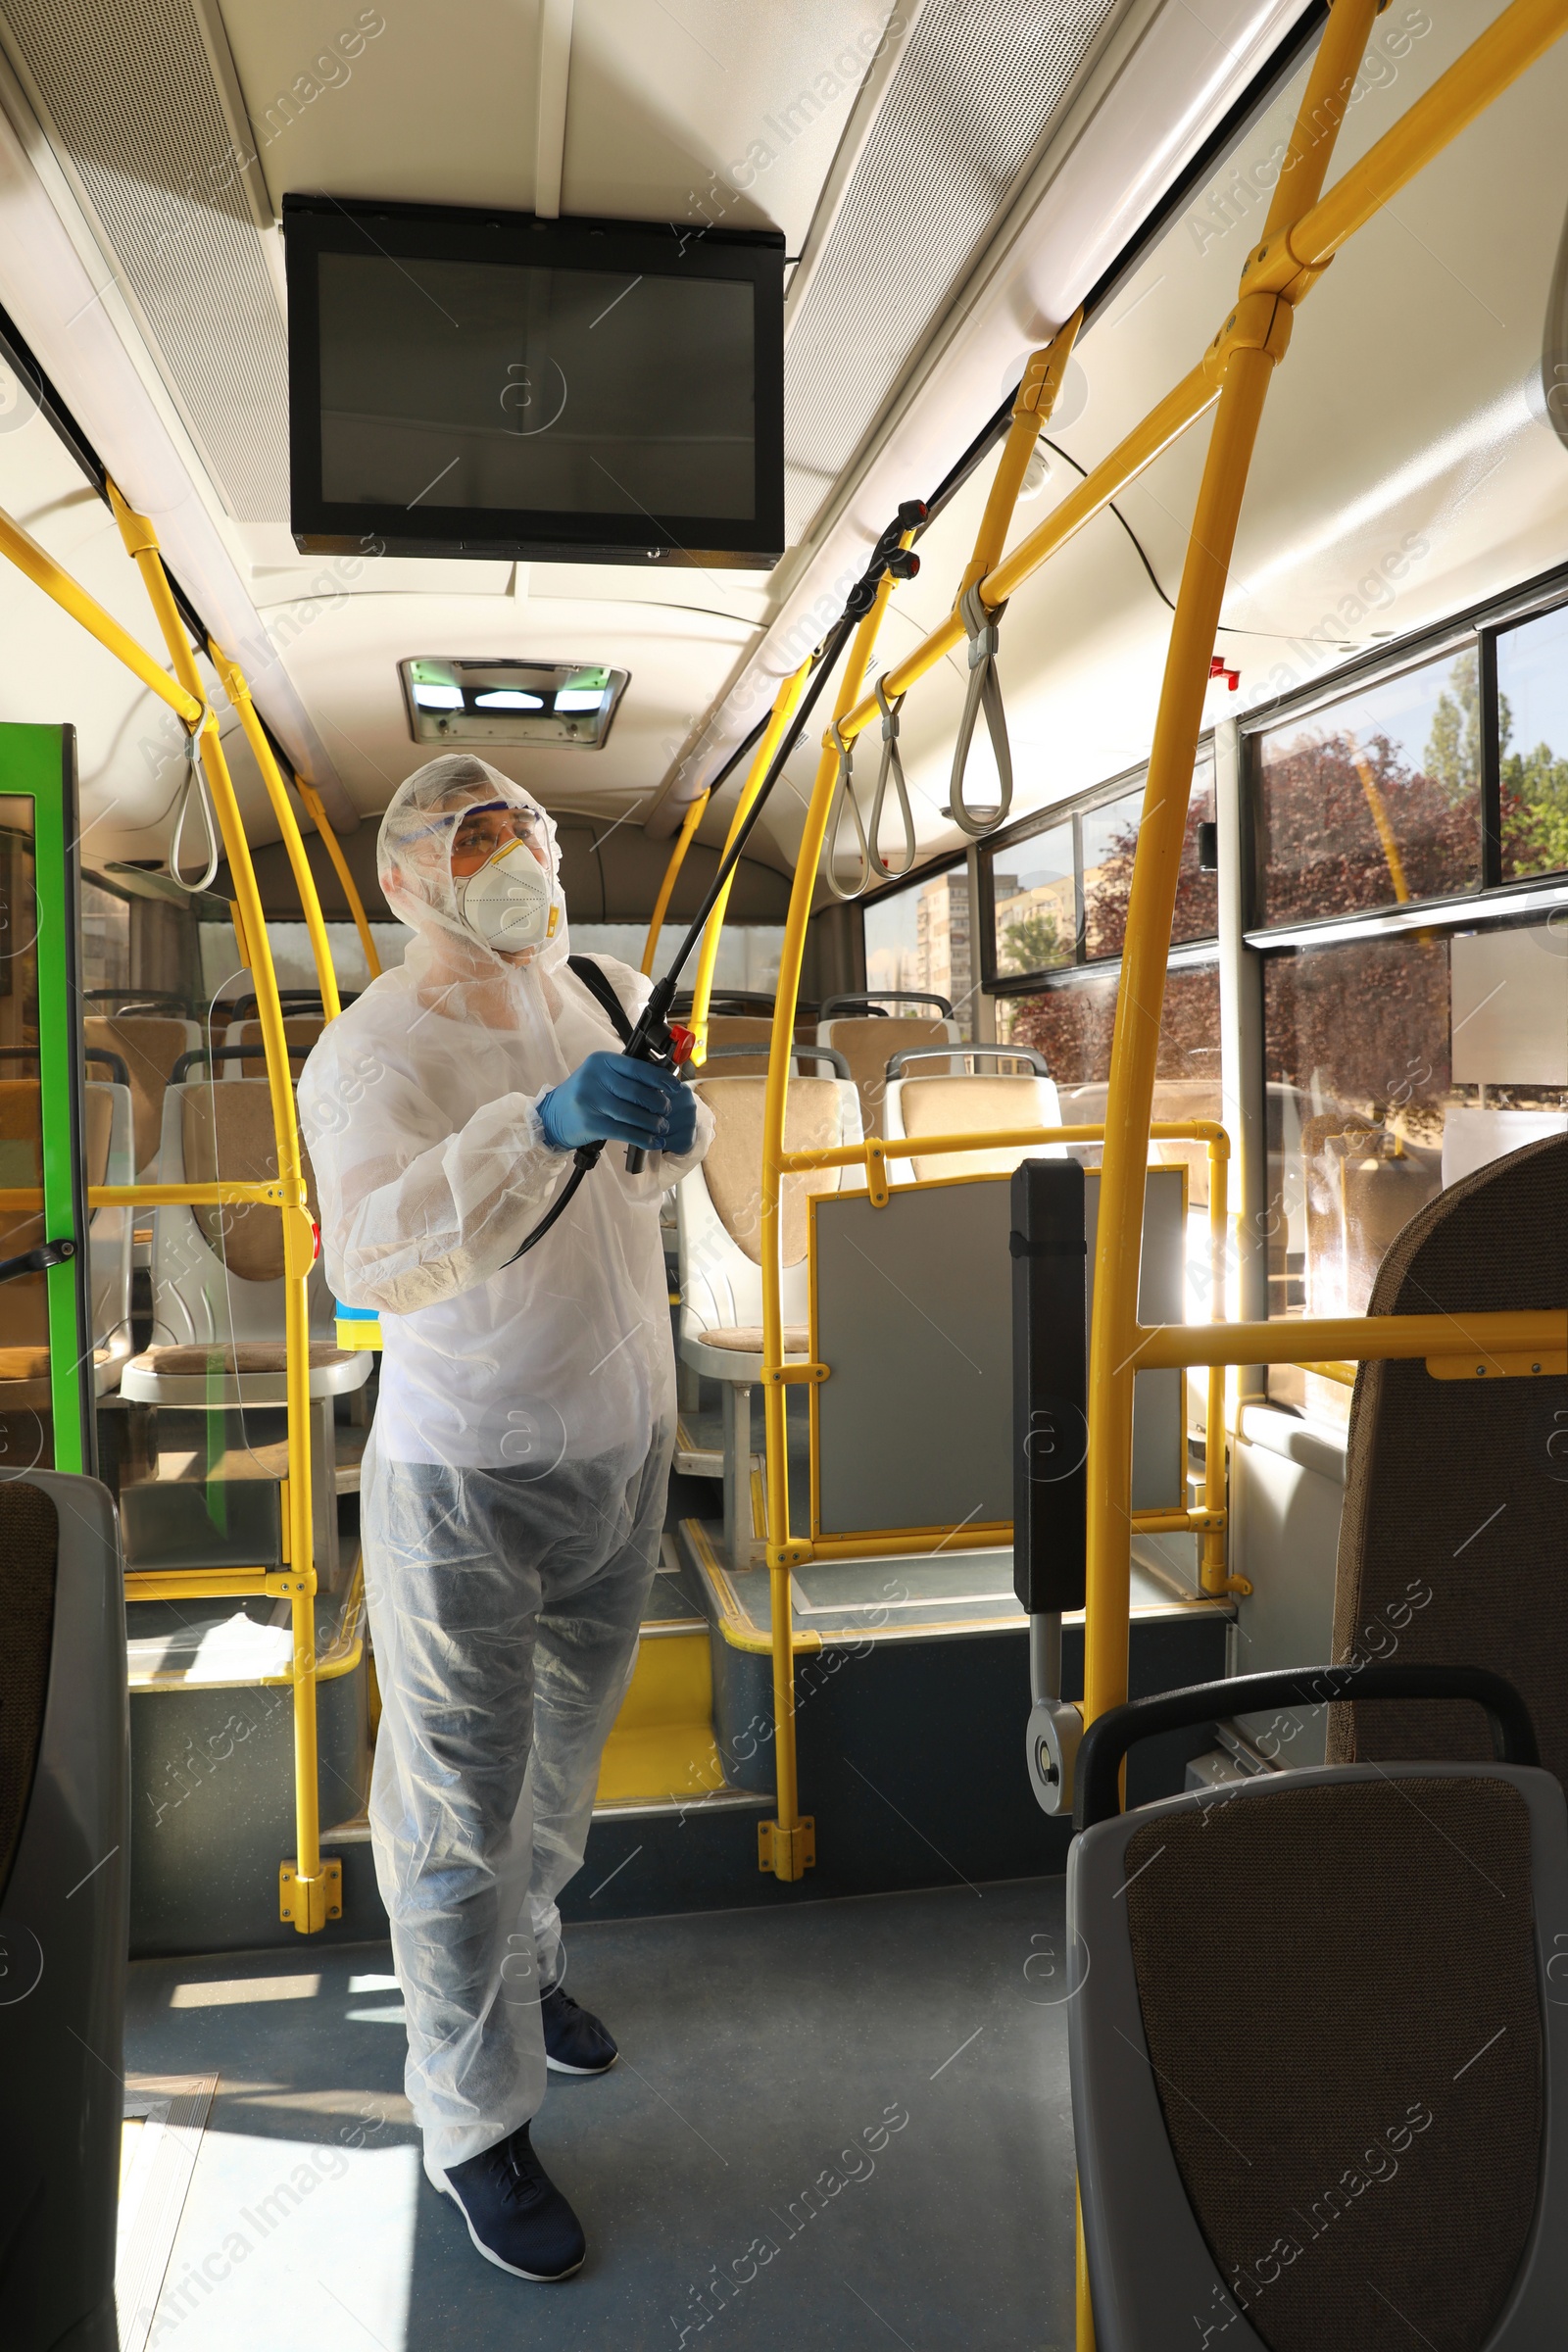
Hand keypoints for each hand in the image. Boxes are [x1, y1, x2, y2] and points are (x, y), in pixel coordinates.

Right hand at [538, 1052, 691, 1152]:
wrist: (552, 1116)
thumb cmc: (584, 1095)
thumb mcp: (601, 1077)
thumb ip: (627, 1076)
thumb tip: (664, 1083)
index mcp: (601, 1061)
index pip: (638, 1068)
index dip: (661, 1078)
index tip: (676, 1087)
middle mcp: (594, 1077)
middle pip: (637, 1092)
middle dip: (658, 1104)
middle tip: (667, 1112)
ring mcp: (590, 1100)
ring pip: (632, 1113)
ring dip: (653, 1123)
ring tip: (661, 1128)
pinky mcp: (590, 1123)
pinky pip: (624, 1131)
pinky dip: (642, 1138)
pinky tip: (653, 1141)